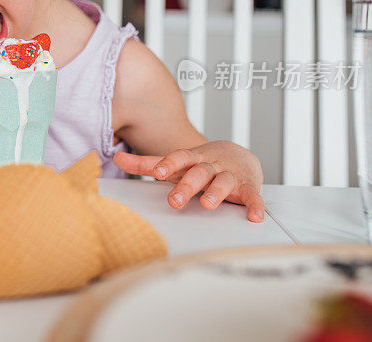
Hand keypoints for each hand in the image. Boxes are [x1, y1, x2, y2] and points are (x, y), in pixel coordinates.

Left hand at [113, 141, 264, 222]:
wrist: (239, 155)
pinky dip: (255, 206)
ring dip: (217, 193)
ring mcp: (230, 175)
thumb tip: (117, 157)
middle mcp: (211, 165)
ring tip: (208, 205)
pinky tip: (254, 216)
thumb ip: (146, 163)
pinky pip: (253, 197)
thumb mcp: (175, 162)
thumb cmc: (200, 163)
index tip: (158, 172)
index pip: (180, 158)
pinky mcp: (248, 188)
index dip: (169, 164)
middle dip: (187, 186)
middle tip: (174, 202)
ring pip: (224, 182)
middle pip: (199, 173)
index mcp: (193, 159)